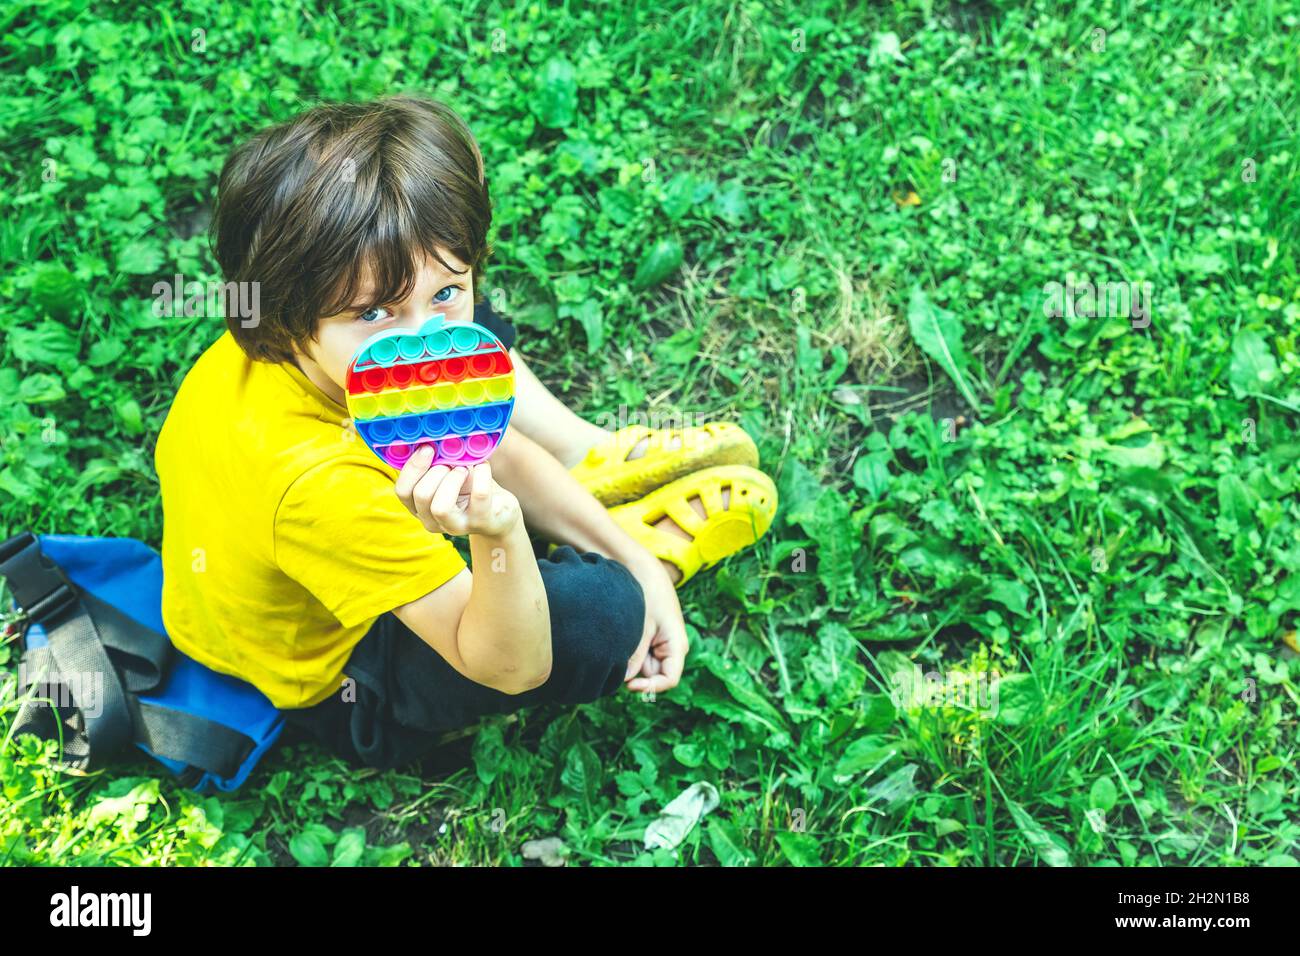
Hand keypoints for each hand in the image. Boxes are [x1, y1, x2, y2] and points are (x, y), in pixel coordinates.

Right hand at [394, 448, 520, 537]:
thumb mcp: (448, 472)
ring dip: (453, 478)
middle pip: (420, 495)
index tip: (427, 448)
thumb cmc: (469, 487)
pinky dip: (481, 474)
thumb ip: (435, 460)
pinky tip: (483, 466)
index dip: (412, 467)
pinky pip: (479, 495)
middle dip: (436, 470)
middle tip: (450, 461)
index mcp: (418, 506)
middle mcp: (432, 521)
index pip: (402, 491)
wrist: (498, 511)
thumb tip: (432, 435)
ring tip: (464, 468)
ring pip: (440, 506)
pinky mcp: (481, 522)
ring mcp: (456, 526)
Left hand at [622, 556, 688, 694]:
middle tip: (618, 661)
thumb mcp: (641, 628)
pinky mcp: (651, 640)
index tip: (630, 685)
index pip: (669, 680)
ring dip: (631, 661)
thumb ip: (635, 655)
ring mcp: (661, 645)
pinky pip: (640, 656)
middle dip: (637, 672)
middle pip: (654, 675)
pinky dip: (630, 653)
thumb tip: (625, 680)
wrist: (645, 571)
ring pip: (644, 666)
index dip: (651, 687)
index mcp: (677, 646)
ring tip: (623, 641)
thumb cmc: (648, 595)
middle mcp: (672, 649)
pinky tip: (624, 639)